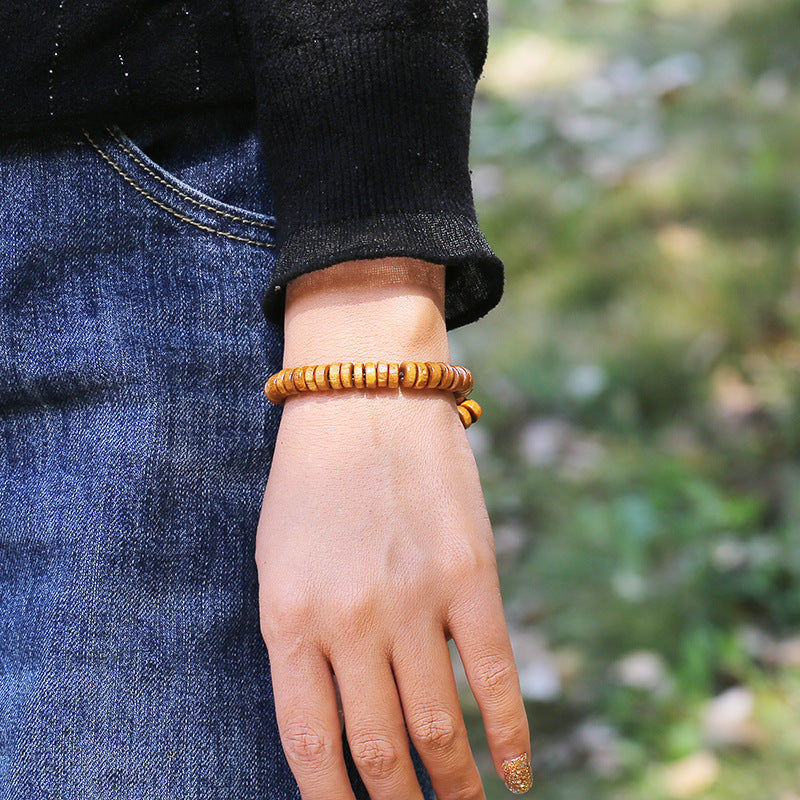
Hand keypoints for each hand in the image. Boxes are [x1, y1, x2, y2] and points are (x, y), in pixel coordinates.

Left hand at [255, 389, 530, 798]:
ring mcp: (414, 599)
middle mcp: (350, 621)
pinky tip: (515, 773)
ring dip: (455, 788)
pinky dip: (508, 733)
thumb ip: (299, 640)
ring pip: (438, 727)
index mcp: (289, 619)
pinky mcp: (472, 575)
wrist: (365, 396)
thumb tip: (336, 723)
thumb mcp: (277, 561)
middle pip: (379, 750)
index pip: (310, 746)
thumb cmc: (312, 481)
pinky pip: (493, 675)